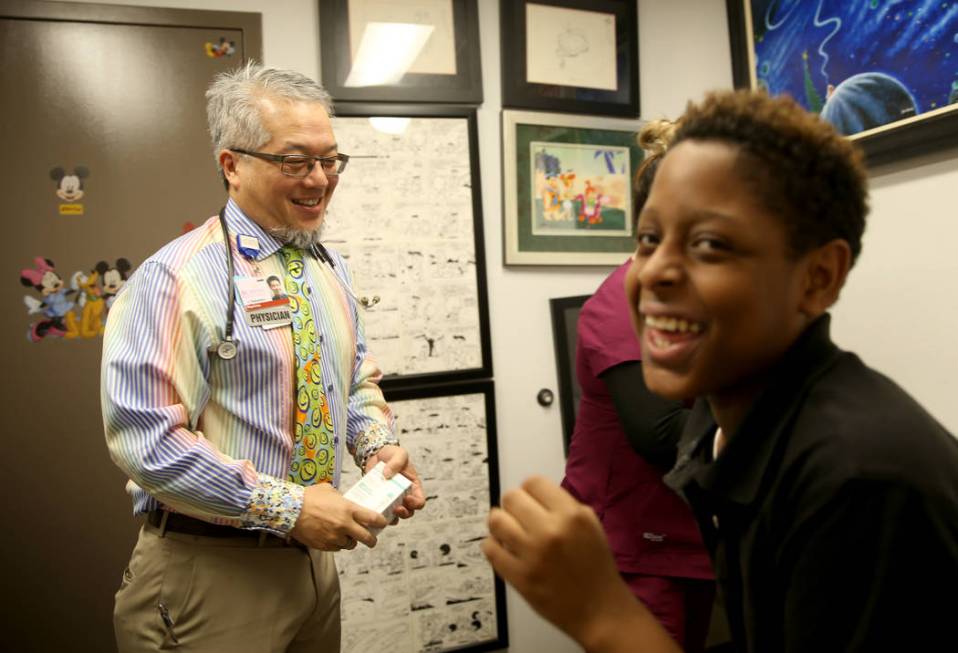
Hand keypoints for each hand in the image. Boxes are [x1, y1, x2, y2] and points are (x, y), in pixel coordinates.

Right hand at [290, 483, 386, 550]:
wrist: (290, 510)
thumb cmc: (309, 497)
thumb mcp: (329, 491)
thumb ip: (342, 498)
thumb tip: (347, 502)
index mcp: (348, 509)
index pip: (373, 518)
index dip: (381, 522)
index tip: (383, 523)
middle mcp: (344, 525)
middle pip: (367, 538)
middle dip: (372, 540)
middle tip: (372, 540)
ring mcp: (334, 537)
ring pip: (350, 545)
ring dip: (351, 541)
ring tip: (346, 535)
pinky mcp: (324, 545)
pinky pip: (337, 548)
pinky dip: (337, 544)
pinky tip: (333, 537)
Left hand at [364, 444, 425, 519]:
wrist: (375, 453)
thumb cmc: (392, 453)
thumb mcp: (399, 454)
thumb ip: (396, 462)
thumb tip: (387, 475)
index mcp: (413, 486)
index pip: (419, 501)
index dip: (415, 504)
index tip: (407, 498)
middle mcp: (403, 495)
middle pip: (408, 512)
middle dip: (403, 513)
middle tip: (396, 509)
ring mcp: (390, 499)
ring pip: (394, 515)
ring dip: (390, 517)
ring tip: (384, 513)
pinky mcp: (377, 499)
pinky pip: (378, 511)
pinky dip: (376, 513)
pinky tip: (371, 510)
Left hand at [481, 476, 679, 652]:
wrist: (599, 610)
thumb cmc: (596, 566)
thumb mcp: (590, 525)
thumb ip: (563, 506)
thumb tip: (532, 496)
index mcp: (572, 515)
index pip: (533, 482)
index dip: (530, 491)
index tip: (531, 502)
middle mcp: (551, 530)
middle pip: (511, 497)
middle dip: (513, 505)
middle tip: (519, 518)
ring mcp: (532, 554)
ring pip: (496, 521)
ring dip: (499, 523)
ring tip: (507, 532)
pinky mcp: (519, 577)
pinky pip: (490, 550)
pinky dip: (492, 546)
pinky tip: (502, 549)